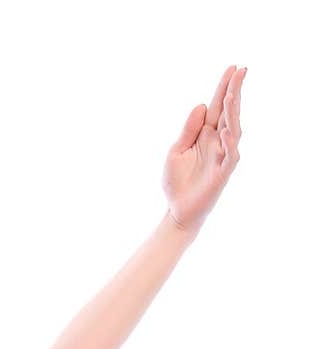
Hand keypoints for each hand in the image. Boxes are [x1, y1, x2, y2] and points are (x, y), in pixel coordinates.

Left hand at [162, 64, 246, 235]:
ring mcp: (222, 157)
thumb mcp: (176, 150)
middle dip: (235, 92)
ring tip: (231, 95)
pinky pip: (231, 155)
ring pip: (234, 130)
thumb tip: (201, 105)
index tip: (233, 68)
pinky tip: (226, 130)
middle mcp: (217, 142)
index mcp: (205, 134)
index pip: (217, 107)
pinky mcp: (223, 173)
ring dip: (233, 113)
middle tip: (241, 70)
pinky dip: (230, 143)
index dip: (225, 88)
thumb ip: (188, 129)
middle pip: (229, 113)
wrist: (177, 211)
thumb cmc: (176, 182)